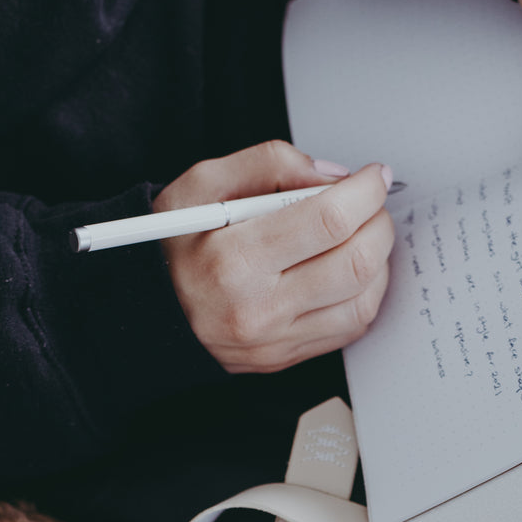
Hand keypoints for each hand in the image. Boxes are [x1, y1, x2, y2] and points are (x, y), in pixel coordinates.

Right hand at [157, 141, 392, 372]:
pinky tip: (350, 271)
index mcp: (233, 259)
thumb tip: (335, 177)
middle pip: (355, 263)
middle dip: (379, 224)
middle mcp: (256, 308)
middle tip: (372, 205)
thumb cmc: (170, 244)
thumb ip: (270, 163)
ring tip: (364, 235)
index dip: (365, 193)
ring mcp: (273, 341)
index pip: (328, 221)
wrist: (143, 309)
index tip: (373, 177)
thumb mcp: (202, 185)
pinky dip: (365, 294)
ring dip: (379, 261)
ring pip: (363, 301)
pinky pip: (350, 328)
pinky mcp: (283, 358)